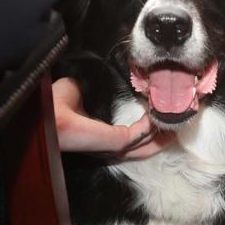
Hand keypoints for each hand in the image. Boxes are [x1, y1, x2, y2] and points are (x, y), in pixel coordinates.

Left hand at [52, 77, 174, 158]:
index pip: (129, 137)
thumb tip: (104, 77)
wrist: (47, 113)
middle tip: (177, 122)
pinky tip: (158, 115)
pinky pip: (140, 136)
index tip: (157, 113)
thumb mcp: (79, 91)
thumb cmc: (56, 104)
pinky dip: (152, 126)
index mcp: (99, 137)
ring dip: (162, 134)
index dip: (145, 127)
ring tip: (177, 122)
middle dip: (161, 135)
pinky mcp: (115, 142)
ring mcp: (112, 147)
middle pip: (143, 147)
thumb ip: (94, 89)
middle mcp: (108, 147)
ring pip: (145, 145)